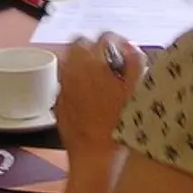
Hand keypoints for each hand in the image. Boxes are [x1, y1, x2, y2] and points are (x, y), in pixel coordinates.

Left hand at [55, 33, 146, 162]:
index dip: (120, 43)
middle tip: (111, 63)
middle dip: (96, 48)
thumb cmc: (118, 124)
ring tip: (100, 78)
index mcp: (93, 61)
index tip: (126, 54)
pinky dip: (76, 81)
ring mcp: (62, 84)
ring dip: (84, 63)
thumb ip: (135, 62)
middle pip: (81, 43)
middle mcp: (72, 68)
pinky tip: (89, 96)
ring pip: (70, 60)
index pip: (105, 36)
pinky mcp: (58, 100)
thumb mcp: (135, 90)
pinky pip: (66, 80)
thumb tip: (131, 47)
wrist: (93, 157)